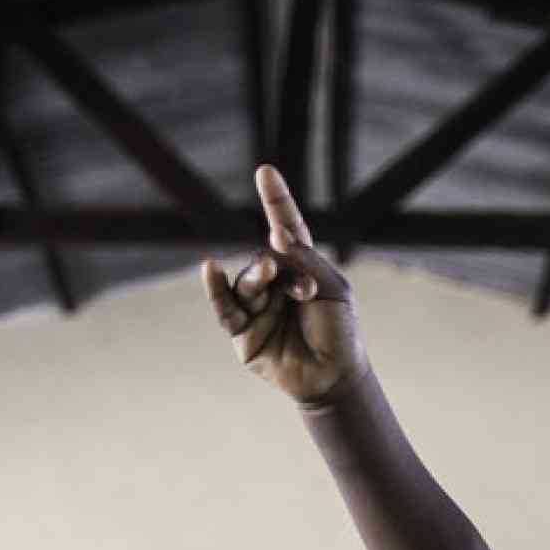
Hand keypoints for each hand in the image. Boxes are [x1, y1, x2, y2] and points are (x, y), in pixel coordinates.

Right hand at [201, 165, 366, 405]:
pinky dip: (216, 288)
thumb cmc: (340, 331)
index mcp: (301, 268)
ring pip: (246, 281)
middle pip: (264, 257)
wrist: (334, 377)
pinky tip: (210, 269)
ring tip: (269, 277)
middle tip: (293, 280)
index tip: (265, 172)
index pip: (286, 226)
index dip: (275, 200)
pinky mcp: (243, 333)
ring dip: (257, 278)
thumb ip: (306, 261)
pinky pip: (225, 308)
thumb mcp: (333, 289)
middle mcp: (276, 283)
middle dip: (276, 265)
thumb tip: (277, 236)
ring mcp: (257, 307)